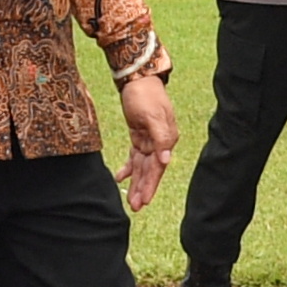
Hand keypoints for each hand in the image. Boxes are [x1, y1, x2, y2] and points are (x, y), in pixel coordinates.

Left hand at [115, 67, 181, 211]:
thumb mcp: (152, 115)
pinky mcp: (139, 138)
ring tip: (130, 201)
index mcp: (166, 139)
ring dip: (136, 183)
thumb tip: (166, 160)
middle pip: (150, 171)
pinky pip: (135, 158)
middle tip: (135, 207)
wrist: (138, 79)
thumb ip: (160, 138)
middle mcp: (160, 143)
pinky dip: (128, 168)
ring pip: (142, 167)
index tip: (144, 201)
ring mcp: (150, 141)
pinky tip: (120, 178)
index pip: (158, 168)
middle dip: (143, 189)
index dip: (150, 185)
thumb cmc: (146, 95)